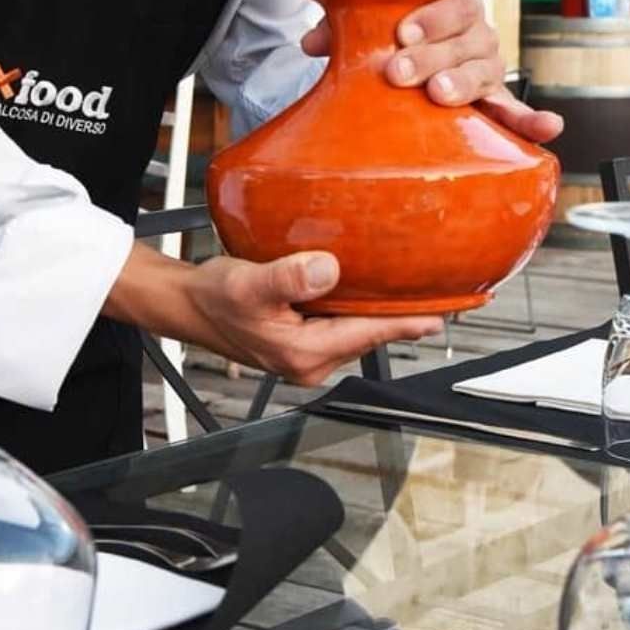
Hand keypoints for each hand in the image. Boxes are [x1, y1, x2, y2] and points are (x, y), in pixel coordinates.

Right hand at [184, 251, 443, 386]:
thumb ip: (288, 277)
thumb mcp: (249, 284)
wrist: (188, 305)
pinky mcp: (300, 341)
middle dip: (401, 318)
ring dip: (379, 313)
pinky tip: (363, 289)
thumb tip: (327, 269)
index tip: (440, 315)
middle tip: (438, 297)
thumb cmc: (214, 298)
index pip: (369, 334)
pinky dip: (356, 309)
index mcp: (304, 352)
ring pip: (355, 330)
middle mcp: (310, 360)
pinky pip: (340, 324)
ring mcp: (305, 354)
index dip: (407, 323)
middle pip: (369, 335)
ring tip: (410, 292)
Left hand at [300, 0, 562, 143]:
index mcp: (453, 10)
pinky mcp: (494, 108)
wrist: (407, 74)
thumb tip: (313, 42)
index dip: (433, 17)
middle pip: (468, 41)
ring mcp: (489, 73)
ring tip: (439, 96)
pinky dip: (534, 122)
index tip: (402, 34)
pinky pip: (519, 114)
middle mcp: (477, 38)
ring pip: (487, 72)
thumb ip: (342, 30)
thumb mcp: (364, 33)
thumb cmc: (388, 46)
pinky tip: (548, 130)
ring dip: (464, 83)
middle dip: (434, 56)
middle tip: (400, 73)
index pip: (456, 4)